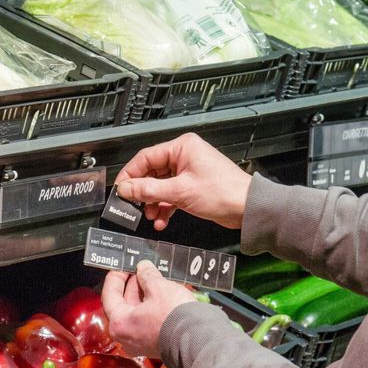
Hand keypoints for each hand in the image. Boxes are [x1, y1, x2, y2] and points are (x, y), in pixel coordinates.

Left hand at [101, 262, 196, 359]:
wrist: (198, 339)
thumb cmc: (175, 318)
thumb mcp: (159, 287)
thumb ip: (147, 275)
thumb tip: (144, 268)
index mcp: (119, 323)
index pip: (109, 294)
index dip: (116, 276)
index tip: (123, 266)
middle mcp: (126, 336)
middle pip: (123, 304)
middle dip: (133, 285)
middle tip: (141, 270)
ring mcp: (141, 342)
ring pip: (137, 312)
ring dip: (145, 294)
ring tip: (155, 278)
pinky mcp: (155, 343)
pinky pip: (148, 320)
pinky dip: (153, 306)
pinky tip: (163, 293)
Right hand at [115, 133, 251, 230]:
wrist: (247, 208)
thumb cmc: (224, 192)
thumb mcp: (180, 192)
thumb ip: (149, 190)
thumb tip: (127, 189)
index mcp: (182, 147)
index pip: (146, 157)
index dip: (131, 174)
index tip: (121, 190)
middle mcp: (185, 156)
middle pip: (152, 172)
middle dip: (143, 192)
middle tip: (133, 206)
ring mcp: (189, 171)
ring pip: (161, 186)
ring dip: (154, 202)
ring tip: (151, 216)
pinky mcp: (193, 186)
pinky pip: (172, 194)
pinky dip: (166, 206)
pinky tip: (162, 220)